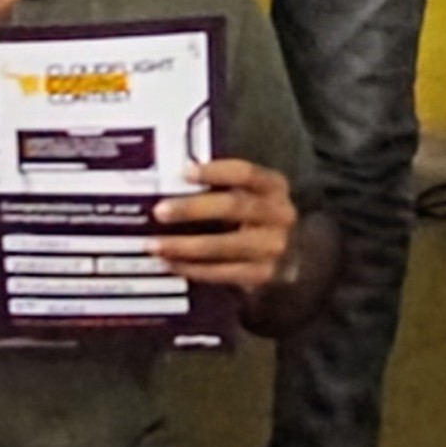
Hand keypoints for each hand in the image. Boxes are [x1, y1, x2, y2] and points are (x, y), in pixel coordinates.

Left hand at [151, 154, 301, 300]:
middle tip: (160, 211)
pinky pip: (223, 273)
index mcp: (273, 186)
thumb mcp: (249, 193)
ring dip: (185, 246)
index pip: (245, 173)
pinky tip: (171, 263)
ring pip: (225, 246)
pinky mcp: (262, 274)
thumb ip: (220, 185)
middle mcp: (278, 215)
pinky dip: (193, 269)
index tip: (184, 172)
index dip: (215, 171)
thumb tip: (170, 182)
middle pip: (234, 207)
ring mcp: (273, 247)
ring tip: (156, 245)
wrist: (289, 254)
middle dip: (193, 209)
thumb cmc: (256, 216)